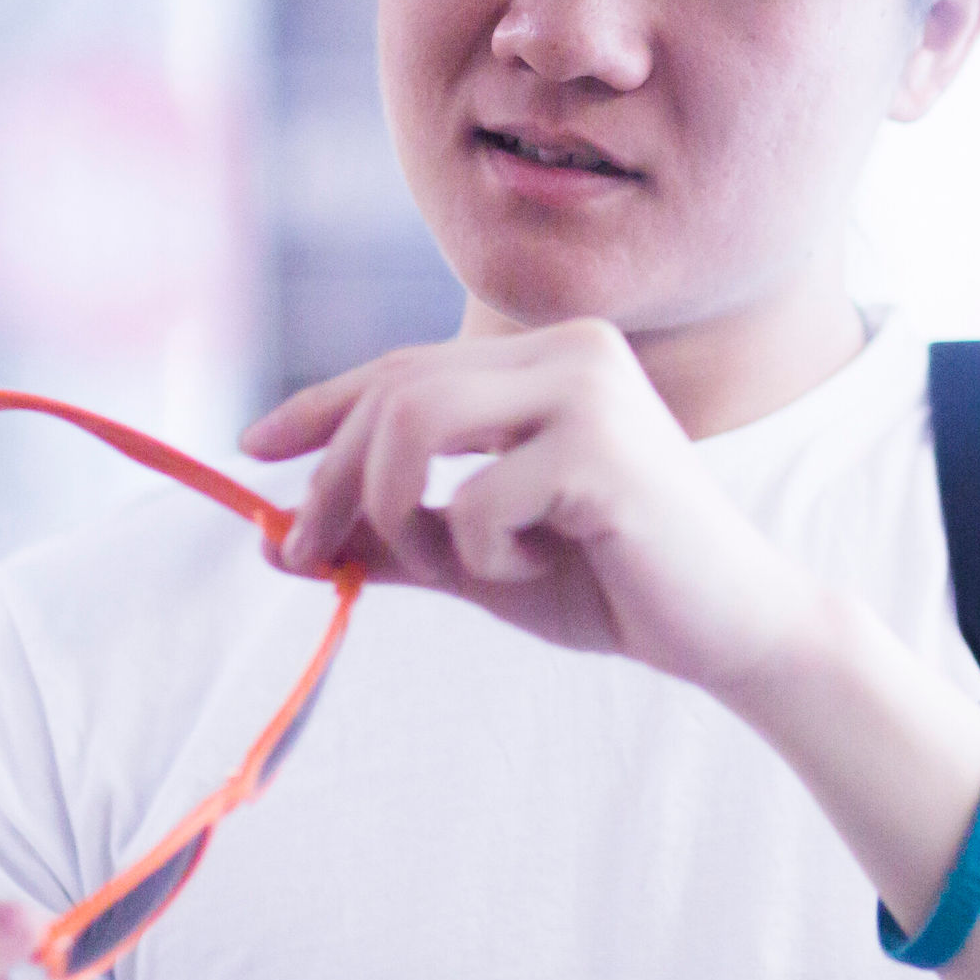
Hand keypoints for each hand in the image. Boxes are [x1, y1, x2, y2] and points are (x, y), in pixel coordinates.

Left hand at [241, 319, 831, 693]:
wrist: (726, 629)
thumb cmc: (611, 582)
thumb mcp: (479, 555)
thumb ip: (394, 537)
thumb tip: (278, 538)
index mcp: (548, 357)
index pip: (404, 367)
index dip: (319, 406)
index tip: (253, 449)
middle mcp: (570, 350)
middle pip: (395, 392)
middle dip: (332, 480)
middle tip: (306, 553)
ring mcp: (590, 391)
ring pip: (416, 425)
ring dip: (397, 512)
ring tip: (452, 563)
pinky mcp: (601, 450)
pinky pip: (477, 501)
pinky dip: (482, 554)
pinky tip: (540, 565)